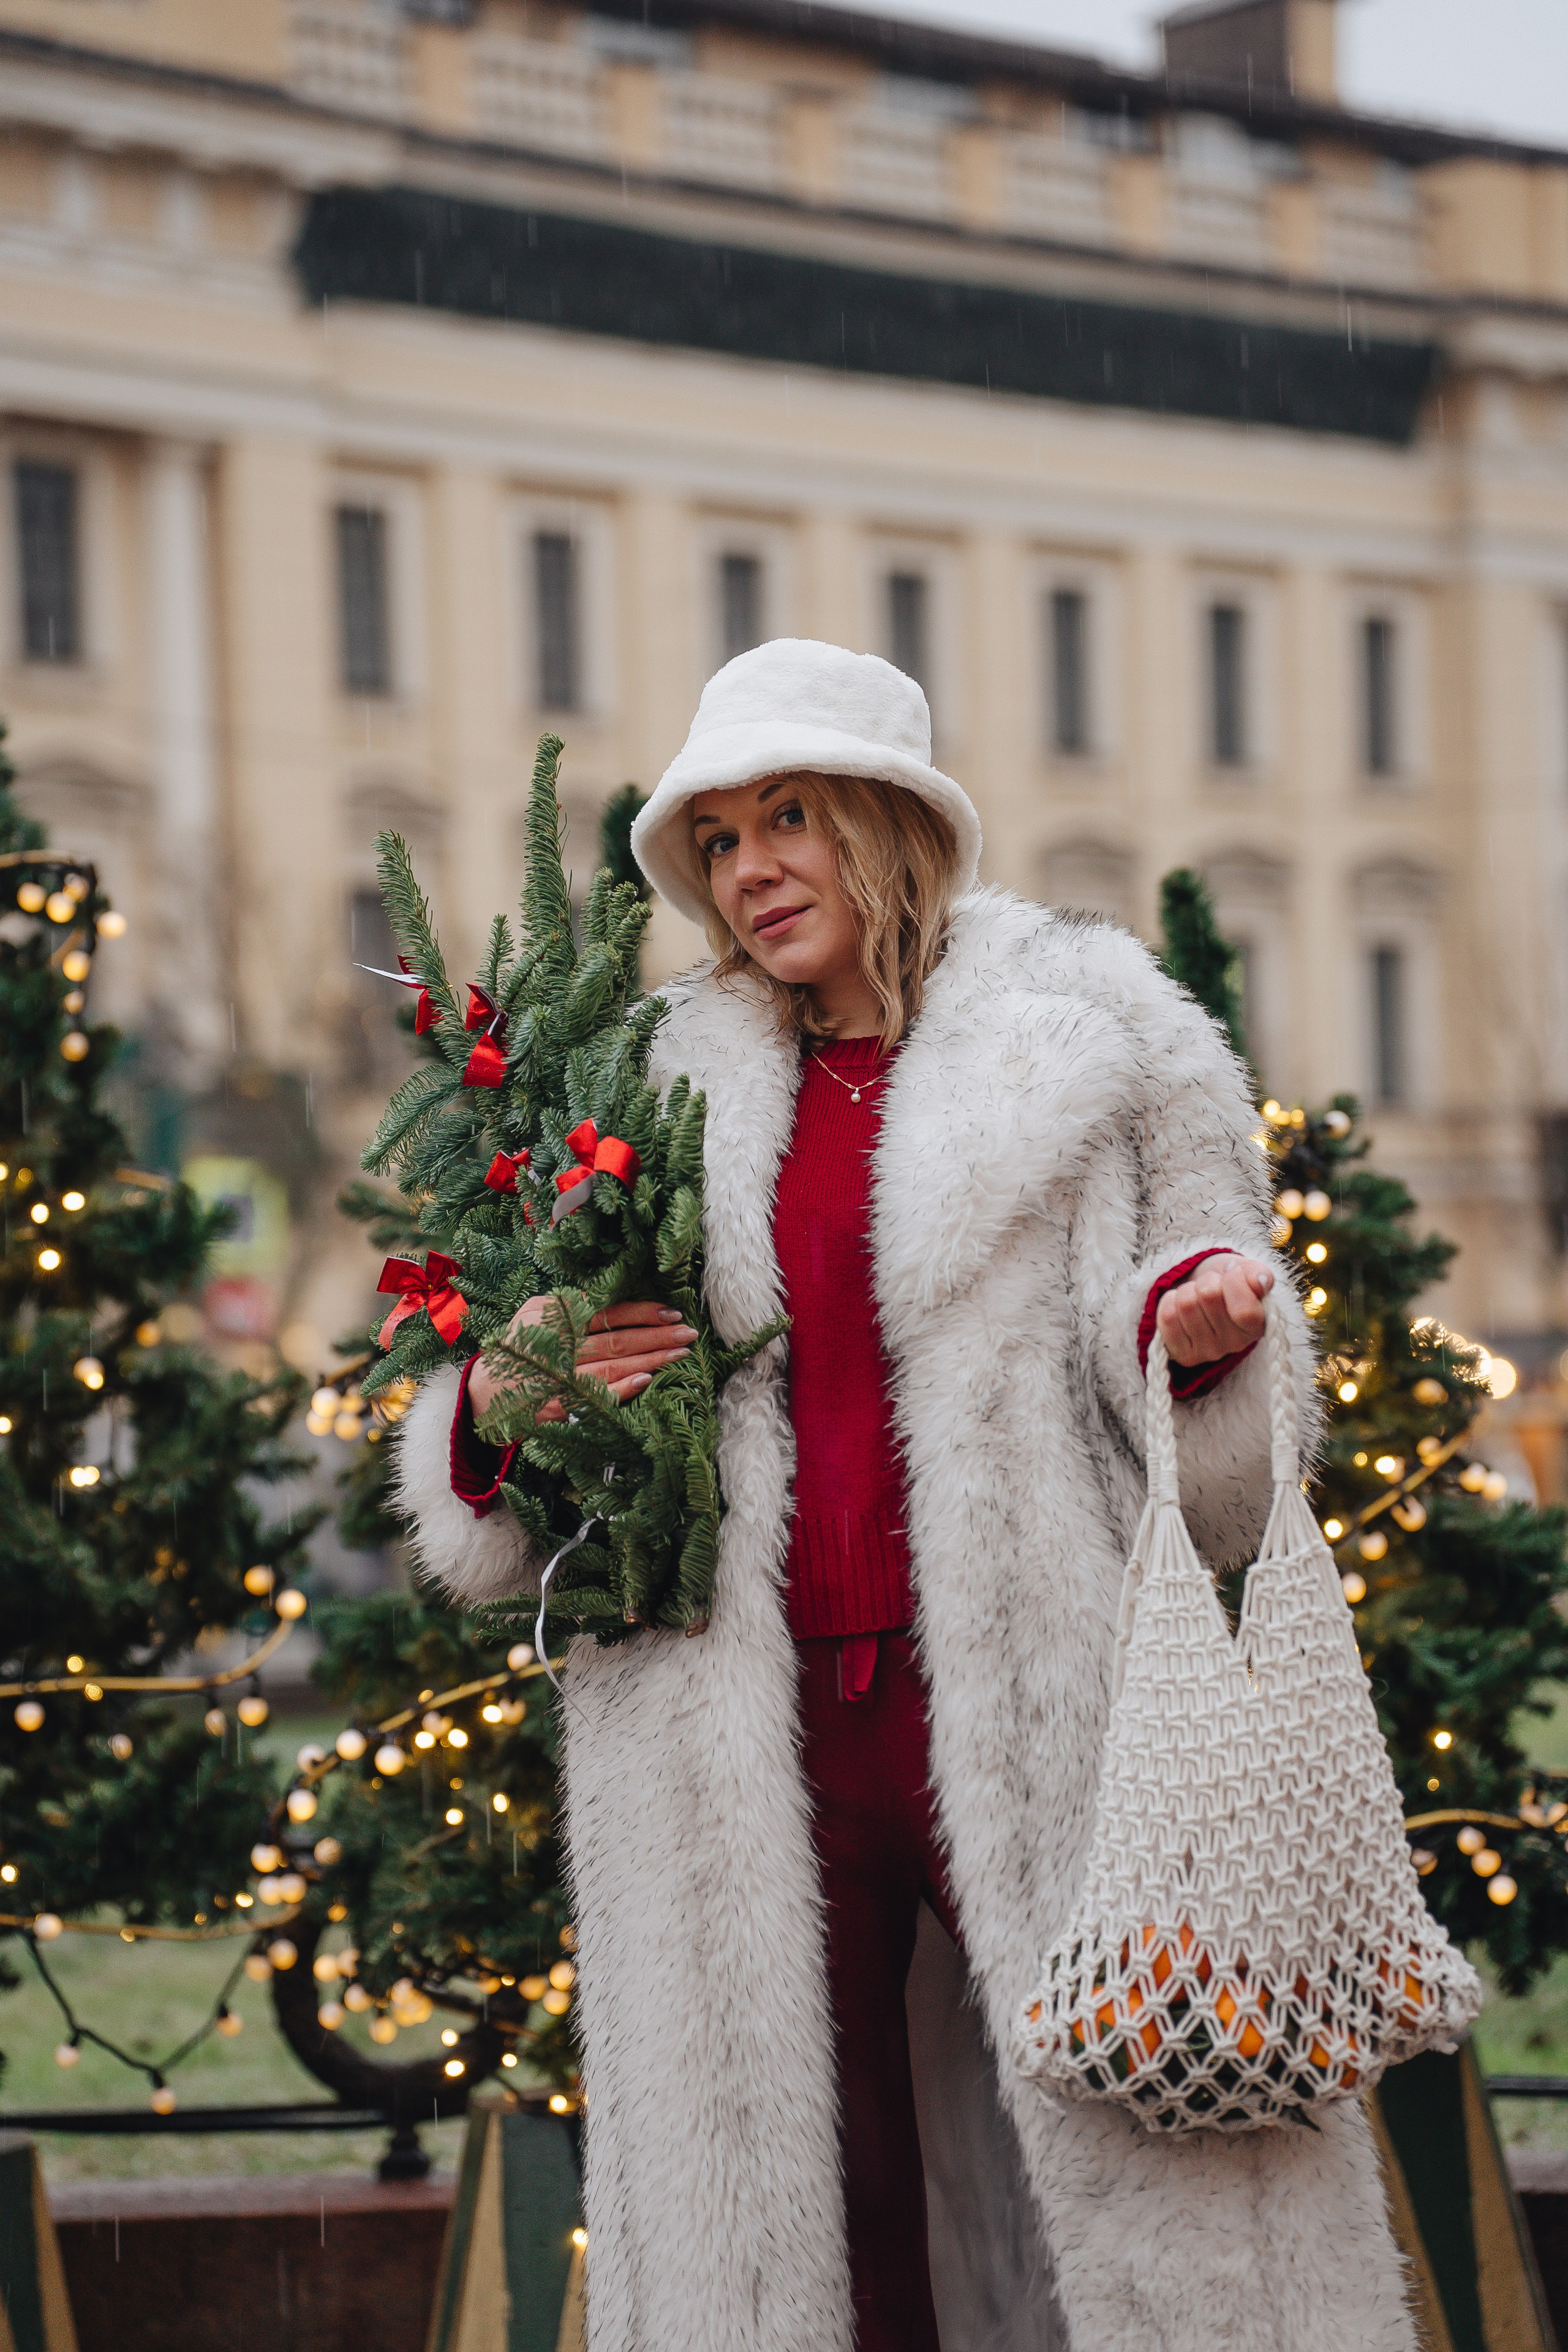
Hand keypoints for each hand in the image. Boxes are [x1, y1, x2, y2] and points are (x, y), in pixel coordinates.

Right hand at [468, 1298, 696, 1423]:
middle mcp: (557, 1344)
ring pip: (611, 1366)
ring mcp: (556, 1375)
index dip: (642, 1313)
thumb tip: (611, 1301)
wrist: (483, 1391)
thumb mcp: (536, 1314)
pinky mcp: (555, 1403)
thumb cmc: (519, 1347)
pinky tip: (645, 1382)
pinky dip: (621, 1388)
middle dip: (656, 1337)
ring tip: (679, 1356)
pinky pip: (594, 1396)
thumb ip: (568, 1306)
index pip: (607, 1313)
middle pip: (616, 1339)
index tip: (672, 1314)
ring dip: (649, 1360)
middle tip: (689, 1335)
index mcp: (555, 1318)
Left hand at [1156, 1256, 1272, 1367]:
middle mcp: (1236, 1344)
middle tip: (1211, 1285)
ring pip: (1186, 1303)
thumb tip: (1261, 1280)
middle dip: (1207, 1280)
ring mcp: (1209, 1352)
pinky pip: (1167, 1317)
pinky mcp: (1184, 1355)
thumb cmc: (1229, 1284)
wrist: (1205, 1297)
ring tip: (1196, 1295)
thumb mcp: (1247, 1273)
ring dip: (1187, 1289)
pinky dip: (1170, 1301)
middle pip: (1209, 1295)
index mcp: (1258, 1326)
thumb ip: (1257, 1274)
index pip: (1244, 1311)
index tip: (1232, 1271)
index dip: (1234, 1281)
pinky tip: (1181, 1308)